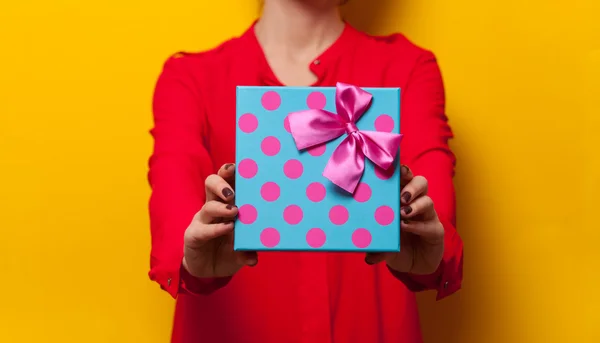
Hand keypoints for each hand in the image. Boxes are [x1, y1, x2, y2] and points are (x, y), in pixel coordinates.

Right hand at [182, 163, 256, 277]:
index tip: (241, 166)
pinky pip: (202, 229)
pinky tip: (226, 228)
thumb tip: (254, 258)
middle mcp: (213, 208)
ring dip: (222, 207)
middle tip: (233, 192)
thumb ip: (250, 249)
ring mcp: (202, 221)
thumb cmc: (228, 252)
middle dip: (222, 182)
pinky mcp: (193, 235)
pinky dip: (215, 228)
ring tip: (235, 211)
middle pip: (212, 184)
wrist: (208, 271)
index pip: (228, 181)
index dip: (232, 172)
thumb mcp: (243, 250)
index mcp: (227, 204)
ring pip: (208, 206)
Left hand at [365, 165, 443, 274]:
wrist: (414, 266)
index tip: (395, 168)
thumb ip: (375, 247)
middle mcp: (416, 202)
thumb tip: (367, 258)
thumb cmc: (396, 246)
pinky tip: (407, 228)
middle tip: (401, 196)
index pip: (402, 179)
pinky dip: (418, 226)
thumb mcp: (382, 245)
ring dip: (415, 205)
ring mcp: (428, 215)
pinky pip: (431, 224)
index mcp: (400, 198)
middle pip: (420, 182)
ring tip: (403, 213)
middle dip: (411, 185)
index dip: (400, 171)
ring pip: (428, 200)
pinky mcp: (436, 230)